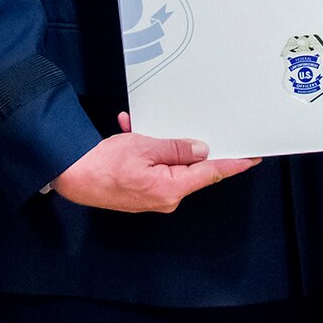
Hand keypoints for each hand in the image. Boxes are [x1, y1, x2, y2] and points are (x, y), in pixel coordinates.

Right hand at [49, 113, 257, 212]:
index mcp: (171, 188)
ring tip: (141, 127)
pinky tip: (131, 130)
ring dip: (160, 143)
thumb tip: (202, 150)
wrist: (70, 175)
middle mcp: (166, 197)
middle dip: (188, 144)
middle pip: (191, 168)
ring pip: (169, 164)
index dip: (233, 164)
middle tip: (192, 125)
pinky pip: (153, 168)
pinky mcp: (141, 192)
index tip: (251, 158)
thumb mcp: (144, 147)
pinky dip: (146, 150)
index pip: (212, 174)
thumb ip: (176, 148)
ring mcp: (153, 196)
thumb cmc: (102, 164)